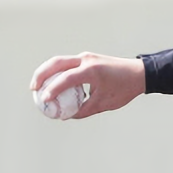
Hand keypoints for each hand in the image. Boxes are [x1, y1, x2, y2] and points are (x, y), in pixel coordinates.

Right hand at [30, 52, 145, 118]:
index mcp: (92, 70)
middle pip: (56, 63)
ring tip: (38, 86)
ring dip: (47, 72)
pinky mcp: (86, 58)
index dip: (53, 89)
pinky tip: (52, 82)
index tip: (44, 100)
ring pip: (59, 61)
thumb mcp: (105, 104)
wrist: (138, 74)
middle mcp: (86, 60)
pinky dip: (57, 72)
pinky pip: (67, 64)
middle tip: (33, 89)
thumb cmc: (124, 89)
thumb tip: (66, 115)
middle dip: (41, 75)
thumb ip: (85, 109)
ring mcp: (85, 57)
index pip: (66, 78)